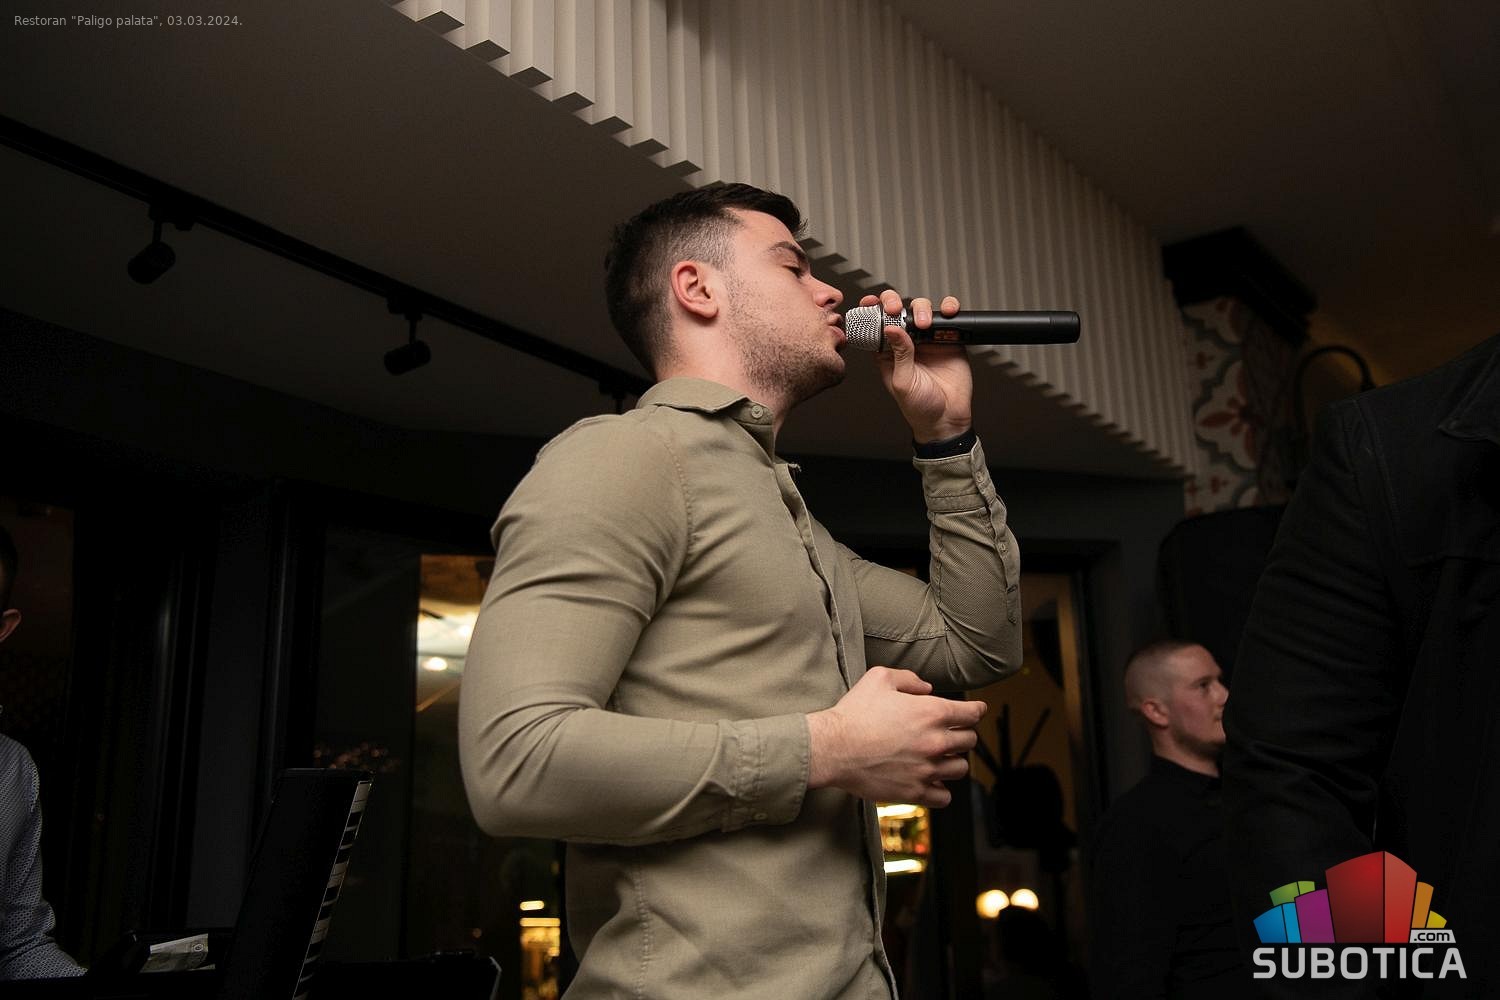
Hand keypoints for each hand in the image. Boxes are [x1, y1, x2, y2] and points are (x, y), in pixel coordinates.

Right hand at [806, 666, 984, 807]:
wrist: (833, 747)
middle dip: (962, 735)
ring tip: (940, 759)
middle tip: (950, 734)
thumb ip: (909, 679)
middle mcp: (936, 742)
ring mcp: (927, 769)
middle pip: (969, 741)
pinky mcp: (915, 792)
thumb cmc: (854, 713)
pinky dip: (942, 790)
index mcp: (932, 712)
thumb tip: (926, 687)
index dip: (975, 710)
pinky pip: (945, 797)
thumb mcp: (879, 678)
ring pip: (960, 769)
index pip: (972, 713)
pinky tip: (932, 782)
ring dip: (953, 762)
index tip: (974, 712)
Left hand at [866, 288, 973, 442]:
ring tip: (924, 324)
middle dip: (894, 302)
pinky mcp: (948, 339)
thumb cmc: (919, 407)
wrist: (947, 418)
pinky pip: (948, 318)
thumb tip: (891, 329)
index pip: (875, 324)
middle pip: (898, 310)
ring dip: (921, 308)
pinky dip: (949, 309)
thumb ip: (899, 354)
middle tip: (897, 310)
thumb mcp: (903, 382)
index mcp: (887, 352)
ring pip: (922, 309)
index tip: (871, 303)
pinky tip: (947, 314)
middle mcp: (906, 342)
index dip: (872, 310)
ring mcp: (927, 339)